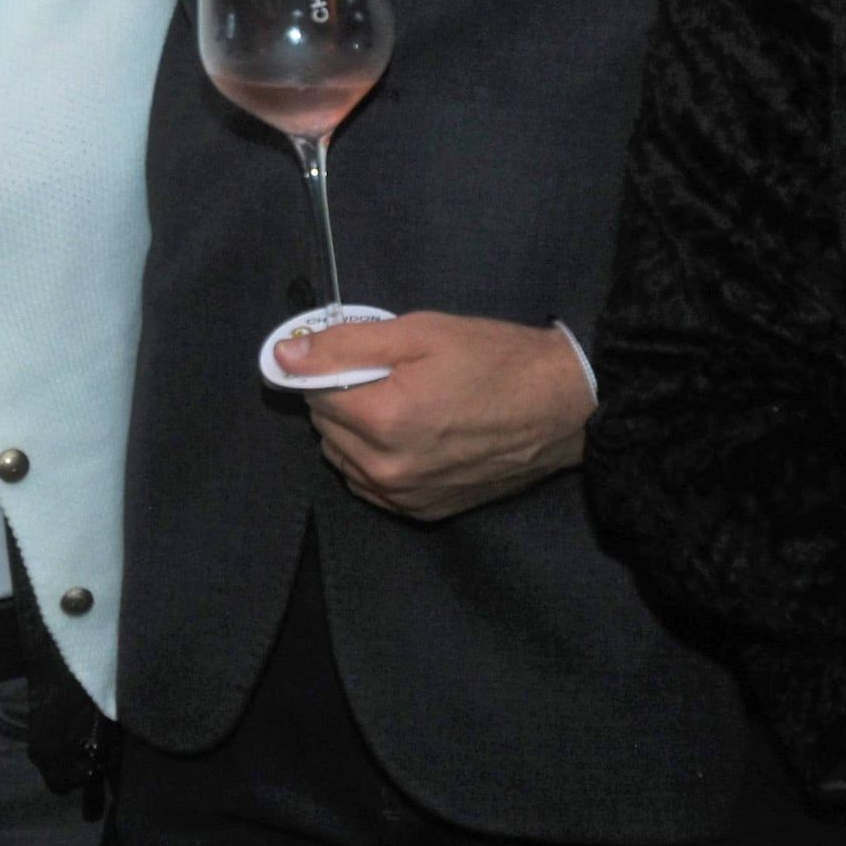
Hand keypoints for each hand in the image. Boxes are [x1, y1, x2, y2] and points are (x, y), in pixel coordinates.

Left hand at [298, 314, 592, 520]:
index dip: (331, 365)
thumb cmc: (494, 359)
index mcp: (383, 420)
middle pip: (325, 428)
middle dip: (344, 398)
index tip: (359, 353)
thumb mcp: (420, 332)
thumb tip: (283, 357)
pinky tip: (411, 437)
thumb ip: (345, 344)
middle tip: (391, 376)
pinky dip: (375, 460)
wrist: (563, 408)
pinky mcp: (423, 512)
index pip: (313, 392)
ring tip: (404, 405)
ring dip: (356, 432)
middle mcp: (386, 469)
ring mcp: (404, 497)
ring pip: (343, 460)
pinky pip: (370, 486)